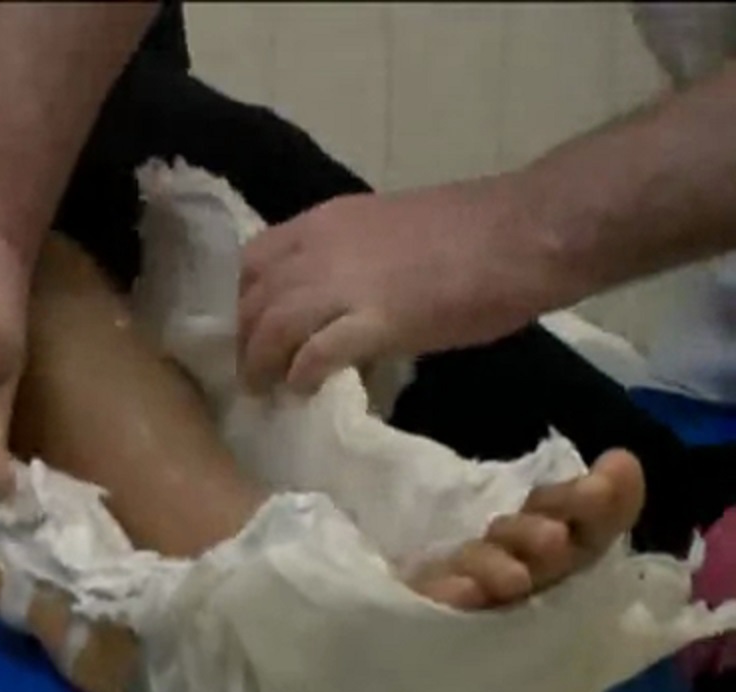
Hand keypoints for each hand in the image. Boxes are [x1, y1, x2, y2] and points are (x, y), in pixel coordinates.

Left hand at [238, 180, 557, 394]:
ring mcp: (347, 283)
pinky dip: (303, 373)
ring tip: (264, 390)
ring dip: (262, 363)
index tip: (250, 329)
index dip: (243, 300)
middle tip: (251, 371)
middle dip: (245, 338)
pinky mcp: (378, 321)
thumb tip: (338, 304)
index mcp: (324, 223)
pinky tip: (304, 389)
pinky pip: (317, 352)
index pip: (253, 260)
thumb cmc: (471, 231)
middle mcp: (321, 248)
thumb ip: (352, 262)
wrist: (525, 231)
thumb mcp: (387, 233)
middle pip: (254, 297)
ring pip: (273, 326)